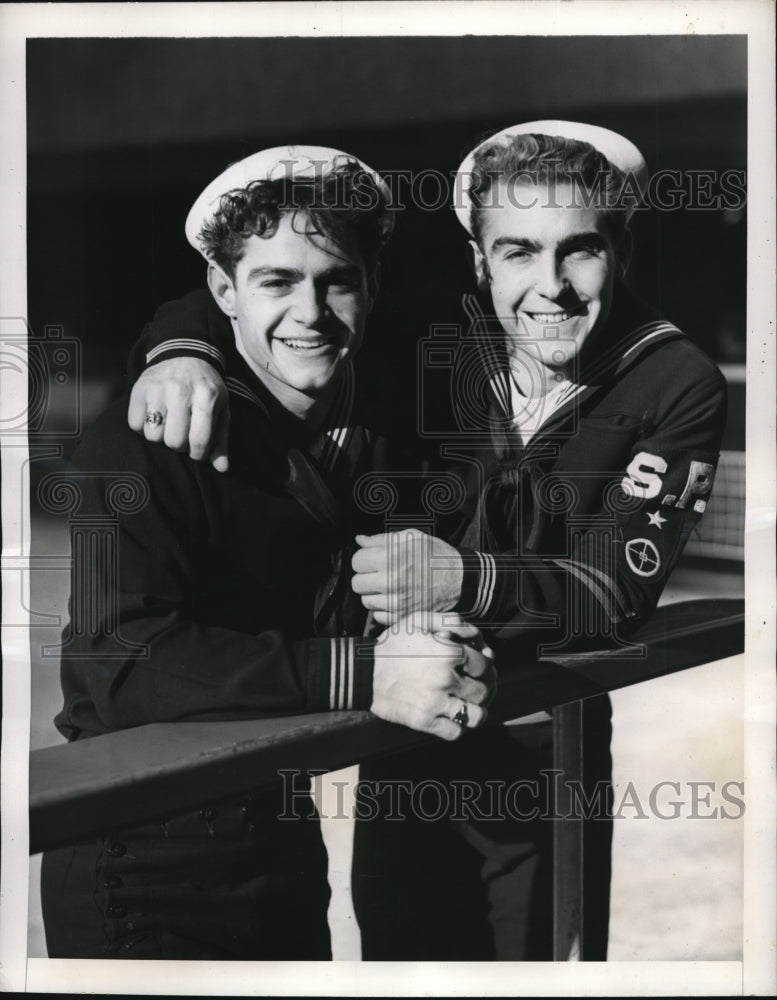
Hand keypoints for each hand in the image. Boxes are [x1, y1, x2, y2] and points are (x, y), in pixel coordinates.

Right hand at [128, 357, 229, 470]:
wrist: (185, 356)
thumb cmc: (206, 390)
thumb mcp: (220, 410)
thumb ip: (221, 441)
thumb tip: (222, 469)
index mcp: (206, 396)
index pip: (199, 440)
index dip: (198, 454)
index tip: (198, 451)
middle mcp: (181, 391)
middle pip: (174, 441)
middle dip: (180, 445)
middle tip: (183, 435)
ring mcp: (157, 389)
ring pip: (153, 436)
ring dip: (161, 437)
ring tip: (169, 425)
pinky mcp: (138, 389)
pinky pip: (134, 425)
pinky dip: (143, 427)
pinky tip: (154, 418)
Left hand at [351, 529, 463, 625]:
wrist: (460, 580)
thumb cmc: (436, 556)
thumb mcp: (412, 538)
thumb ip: (382, 539)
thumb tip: (360, 540)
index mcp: (392, 559)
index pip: (357, 561)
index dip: (364, 558)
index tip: (372, 559)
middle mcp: (392, 583)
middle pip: (357, 583)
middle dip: (366, 576)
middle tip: (379, 573)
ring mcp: (397, 603)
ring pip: (366, 601)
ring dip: (374, 594)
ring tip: (390, 585)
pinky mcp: (402, 618)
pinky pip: (378, 616)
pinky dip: (384, 609)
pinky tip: (396, 598)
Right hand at [370, 612, 495, 740]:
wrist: (363, 672)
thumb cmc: (392, 644)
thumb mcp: (418, 621)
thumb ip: (451, 621)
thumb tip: (476, 634)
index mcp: (448, 653)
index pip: (484, 665)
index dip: (487, 667)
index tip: (481, 670)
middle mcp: (445, 679)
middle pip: (483, 690)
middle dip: (486, 689)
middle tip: (480, 688)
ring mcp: (435, 702)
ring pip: (476, 715)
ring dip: (477, 711)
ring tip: (471, 706)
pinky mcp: (424, 722)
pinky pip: (455, 732)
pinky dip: (459, 728)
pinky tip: (454, 719)